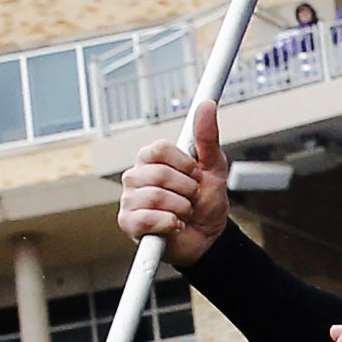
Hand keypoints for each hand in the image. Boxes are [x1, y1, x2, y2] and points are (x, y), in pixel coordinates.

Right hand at [117, 101, 229, 265]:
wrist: (209, 237)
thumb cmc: (207, 201)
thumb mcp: (213, 167)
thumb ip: (207, 137)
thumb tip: (206, 104)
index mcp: (151, 160)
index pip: (159, 148)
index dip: (184, 164)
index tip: (196, 174)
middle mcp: (135, 177)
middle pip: (159, 174)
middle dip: (187, 189)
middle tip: (192, 198)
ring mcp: (129, 200)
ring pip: (154, 196)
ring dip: (182, 208)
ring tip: (184, 213)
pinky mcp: (128, 223)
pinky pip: (146, 218)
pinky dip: (170, 223)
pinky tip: (175, 225)